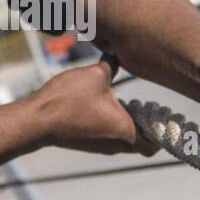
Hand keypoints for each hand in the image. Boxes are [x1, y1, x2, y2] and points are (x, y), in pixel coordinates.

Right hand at [32, 56, 159, 156]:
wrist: (37, 120)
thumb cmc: (69, 100)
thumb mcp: (95, 75)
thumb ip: (111, 64)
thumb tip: (116, 52)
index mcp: (125, 131)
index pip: (155, 145)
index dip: (162, 133)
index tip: (162, 116)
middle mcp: (116, 144)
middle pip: (142, 143)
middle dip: (147, 126)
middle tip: (147, 106)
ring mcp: (100, 146)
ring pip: (124, 140)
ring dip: (129, 125)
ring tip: (129, 103)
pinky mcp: (87, 143)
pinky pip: (109, 137)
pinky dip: (113, 126)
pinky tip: (106, 107)